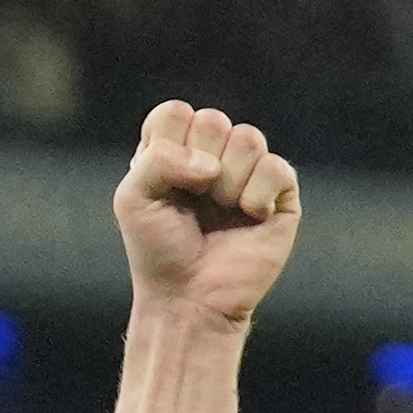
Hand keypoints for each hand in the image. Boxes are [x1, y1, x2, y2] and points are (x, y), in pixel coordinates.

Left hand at [116, 100, 304, 330]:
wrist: (188, 299)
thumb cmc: (158, 251)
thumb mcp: (132, 199)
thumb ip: (157, 158)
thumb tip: (213, 165)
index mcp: (177, 150)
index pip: (175, 113)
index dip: (168, 147)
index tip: (163, 187)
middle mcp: (214, 155)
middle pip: (212, 120)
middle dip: (197, 165)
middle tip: (193, 203)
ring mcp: (249, 172)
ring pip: (248, 138)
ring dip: (227, 183)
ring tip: (220, 213)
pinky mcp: (280, 193)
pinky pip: (276, 167)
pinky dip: (257, 195)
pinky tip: (249, 218)